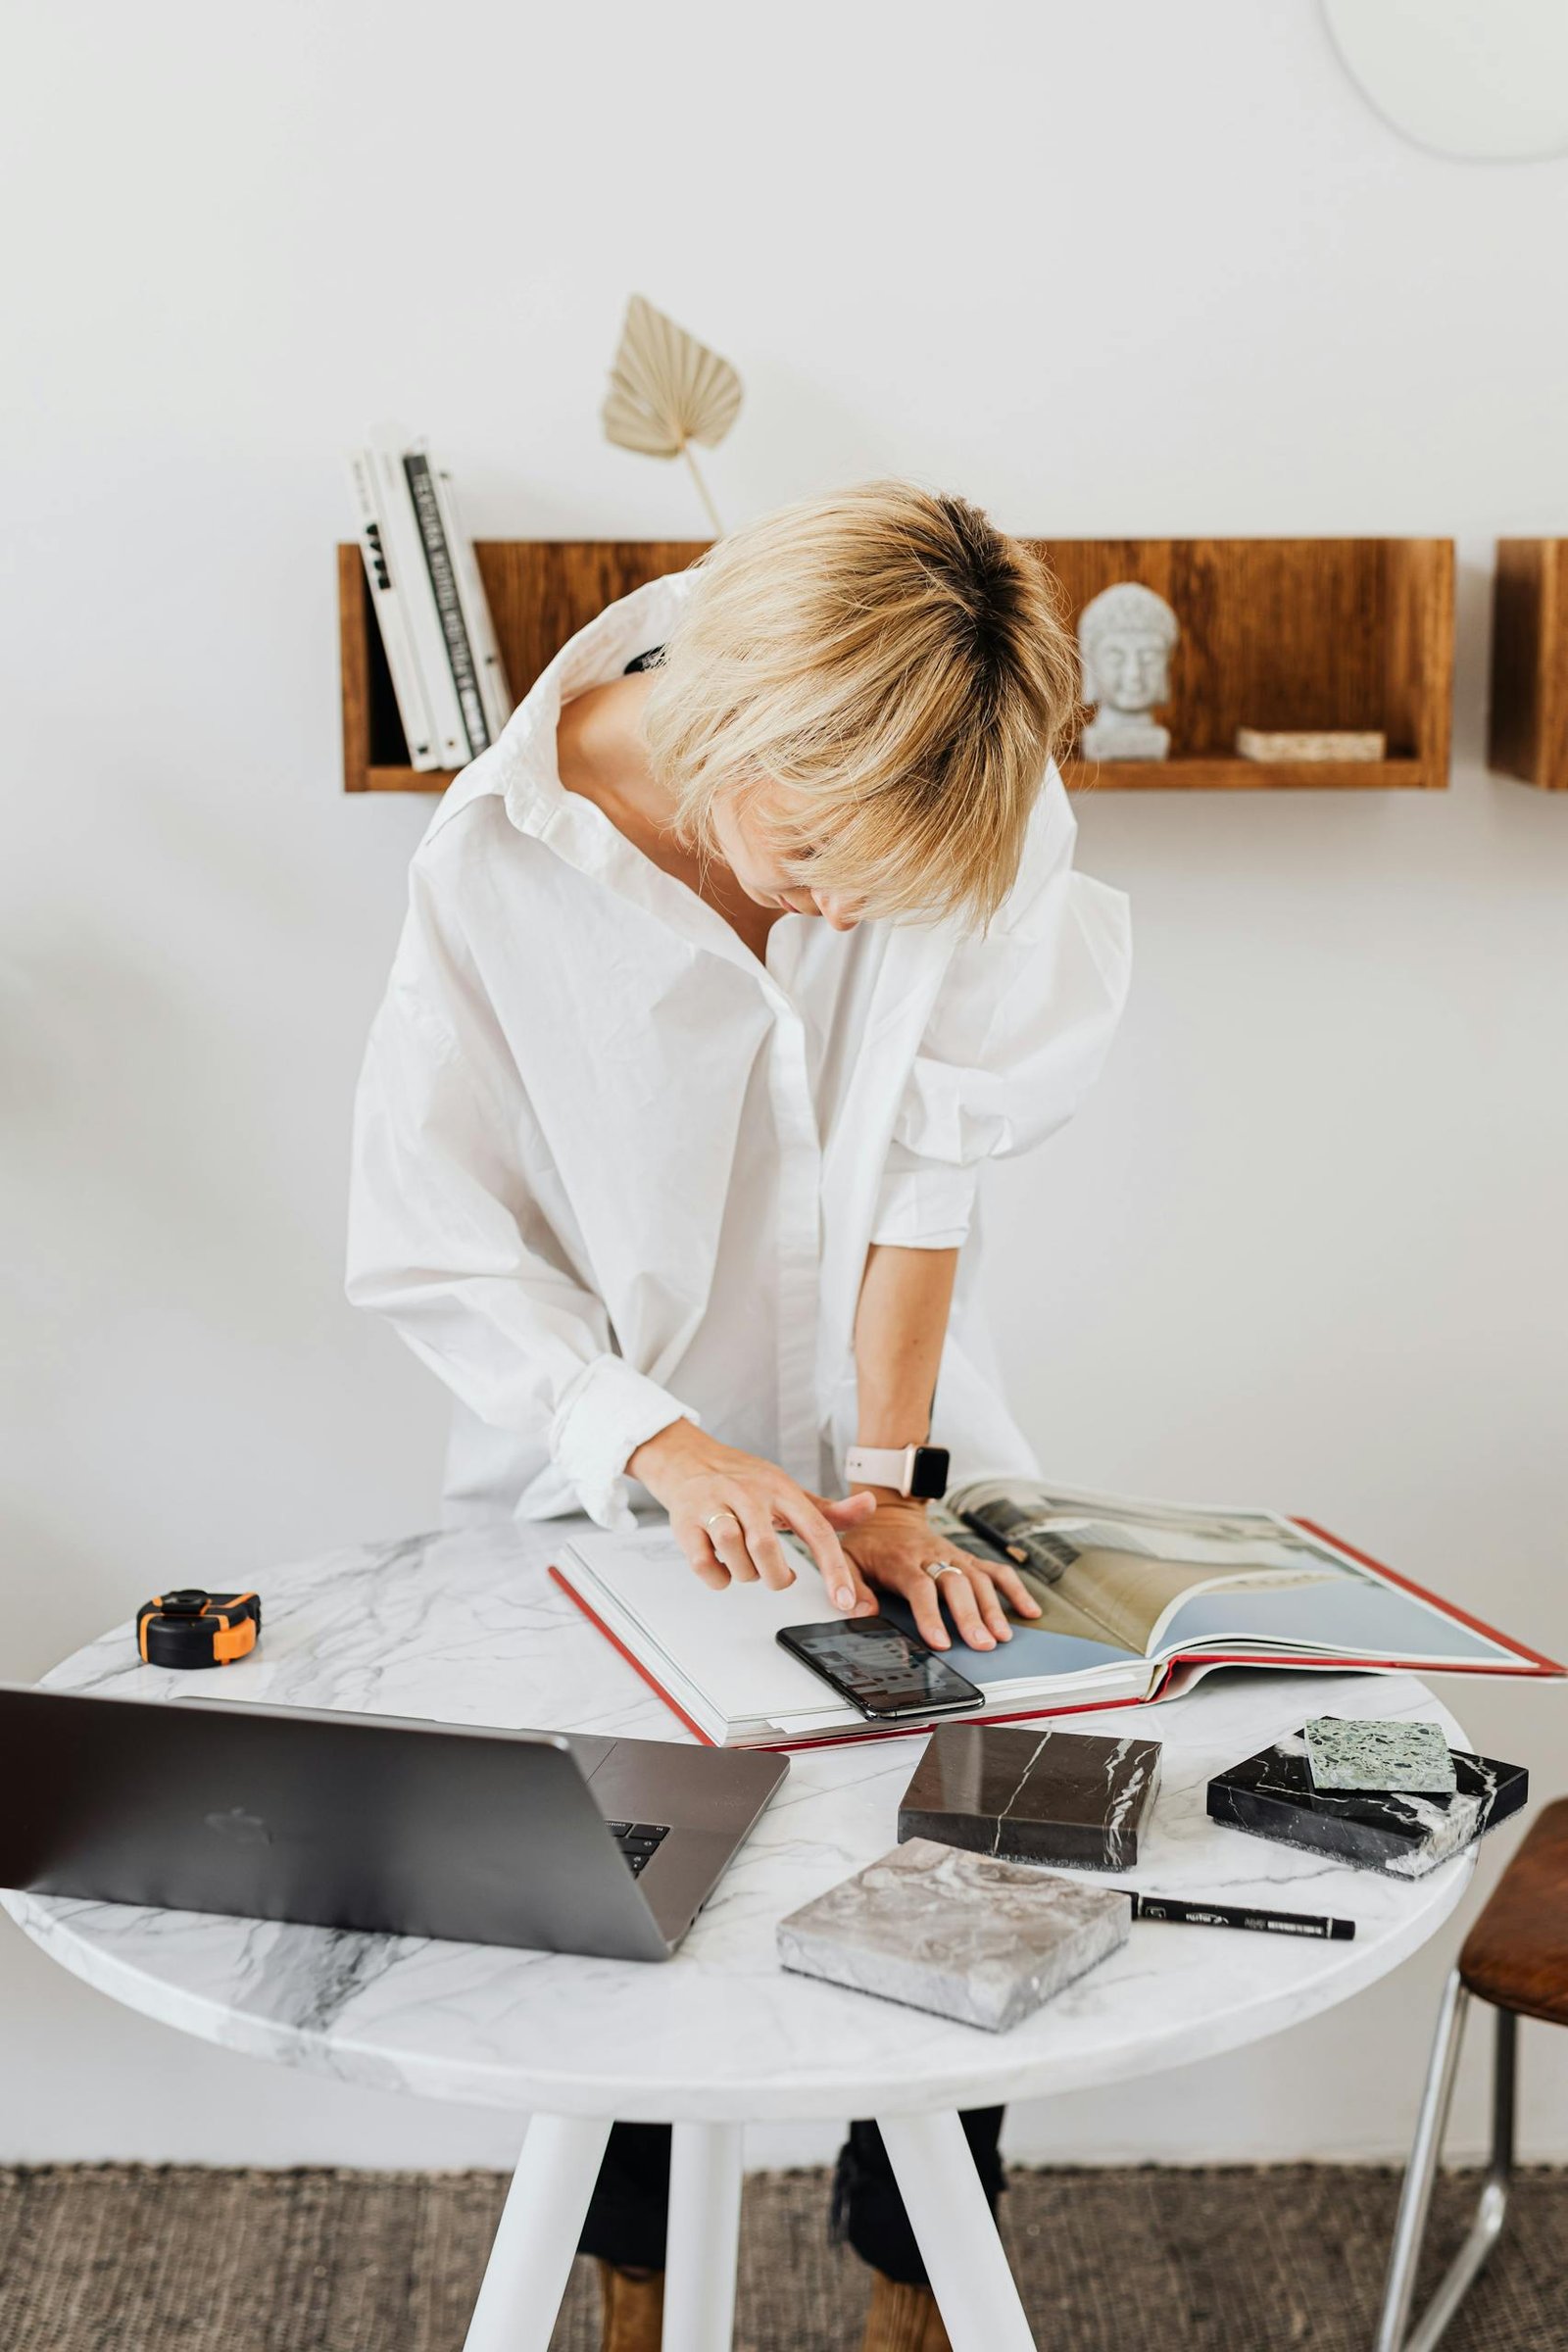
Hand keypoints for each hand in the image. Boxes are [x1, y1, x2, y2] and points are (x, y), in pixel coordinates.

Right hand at [628, 1420, 877, 1612]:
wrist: (688, 1459)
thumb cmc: (744, 1481)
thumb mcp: (789, 1491)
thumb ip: (829, 1510)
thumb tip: (870, 1505)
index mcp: (780, 1489)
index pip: (816, 1530)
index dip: (833, 1569)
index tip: (844, 1601)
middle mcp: (748, 1494)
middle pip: (766, 1547)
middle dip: (776, 1577)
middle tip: (778, 1577)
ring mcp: (714, 1506)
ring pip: (733, 1552)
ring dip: (746, 1574)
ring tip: (747, 1565)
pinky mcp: (686, 1523)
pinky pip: (704, 1564)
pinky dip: (718, 1579)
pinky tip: (723, 1568)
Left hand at [840, 1492, 1042, 1651]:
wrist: (888, 1517)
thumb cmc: (868, 1545)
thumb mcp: (848, 1561)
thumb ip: (853, 1587)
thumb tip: (862, 1613)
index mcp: (901, 1559)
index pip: (920, 1587)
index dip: (931, 1615)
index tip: (940, 1642)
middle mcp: (932, 1555)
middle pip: (956, 1583)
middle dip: (971, 1615)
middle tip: (982, 1644)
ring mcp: (954, 1555)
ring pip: (979, 1578)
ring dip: (994, 1608)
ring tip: (1003, 1637)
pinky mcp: (967, 1557)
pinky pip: (996, 1570)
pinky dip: (1015, 1590)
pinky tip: (1029, 1611)